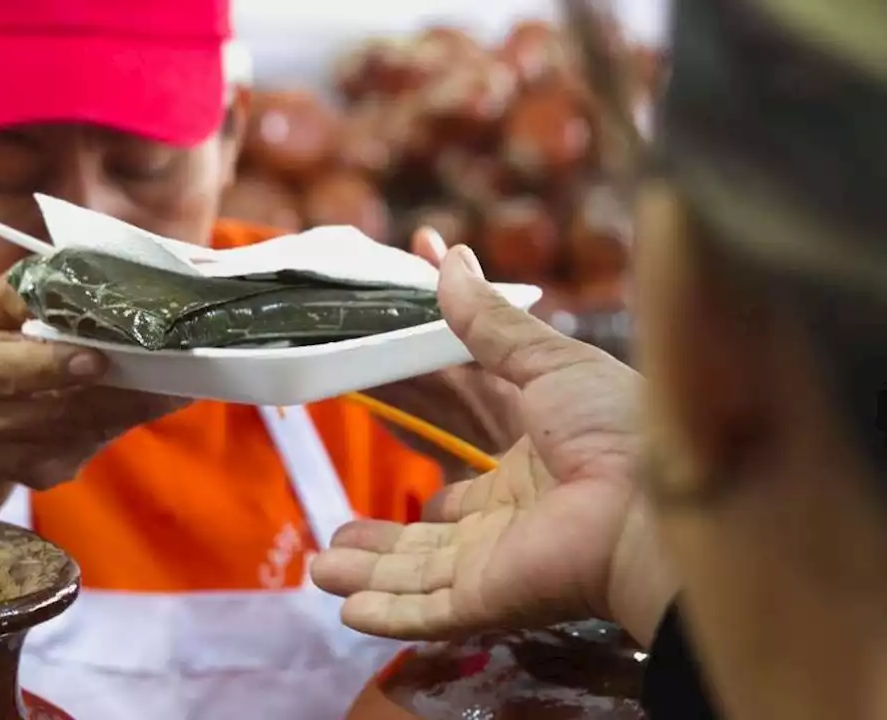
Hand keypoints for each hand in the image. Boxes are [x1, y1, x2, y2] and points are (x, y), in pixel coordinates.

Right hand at [0, 276, 188, 513]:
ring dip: (132, 408)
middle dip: (115, 390)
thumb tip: (82, 275)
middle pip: (56, 410)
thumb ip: (26, 292)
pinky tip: (150, 403)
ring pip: (82, 432)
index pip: (5, 371)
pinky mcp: (38, 476)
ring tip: (176, 383)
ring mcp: (7, 459)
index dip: (52, 365)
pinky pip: (88, 449)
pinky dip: (122, 423)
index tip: (98, 358)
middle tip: (166, 369)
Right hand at [311, 246, 675, 646]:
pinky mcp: (489, 598)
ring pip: (418, 567)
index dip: (409, 392)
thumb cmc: (617, 429)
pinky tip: (343, 605)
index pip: (456, 422)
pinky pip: (427, 611)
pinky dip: (385, 614)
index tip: (363, 365)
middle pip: (430, 506)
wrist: (662, 511)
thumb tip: (446, 256)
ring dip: (370, 566)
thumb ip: (491, 322)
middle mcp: (513, 509)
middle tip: (326, 492)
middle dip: (381, 505)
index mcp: (532, 449)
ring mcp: (498, 559)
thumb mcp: (551, 362)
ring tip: (321, 564)